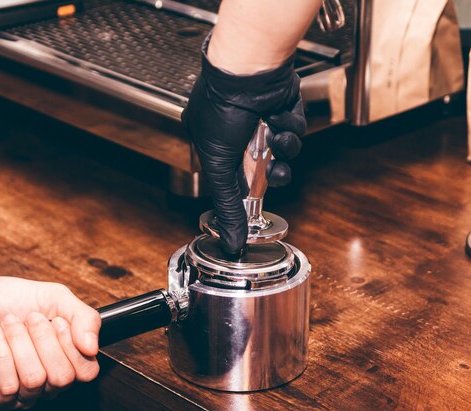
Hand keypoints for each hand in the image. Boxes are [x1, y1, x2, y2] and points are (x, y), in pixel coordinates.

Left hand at [0, 276, 100, 410]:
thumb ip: (85, 317)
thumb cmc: (11, 299)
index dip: (70, 343)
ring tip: (8, 326)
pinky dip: (1, 353)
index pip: (86, 372)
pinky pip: (7, 387)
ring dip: (18, 342)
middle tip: (28, 320)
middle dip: (42, 338)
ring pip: (33, 379)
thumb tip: (92, 348)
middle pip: (61, 377)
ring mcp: (20, 392)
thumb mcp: (56, 297)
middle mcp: (47, 382)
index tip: (54, 319)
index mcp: (66, 361)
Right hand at [182, 34, 304, 253]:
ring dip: (282, 149)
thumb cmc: (223, 108)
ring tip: (275, 136)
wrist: (249, 71)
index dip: (247, 190)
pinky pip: (293, 131)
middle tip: (270, 168)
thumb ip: (228, 205)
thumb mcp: (218, 165)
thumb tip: (231, 243)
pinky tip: (279, 118)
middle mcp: (236, 131)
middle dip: (270, 172)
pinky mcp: (282, 108)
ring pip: (281, 152)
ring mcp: (260, 119)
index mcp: (212, 141)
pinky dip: (290, 128)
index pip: (232, 178)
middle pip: (261, 168)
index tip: (256, 201)